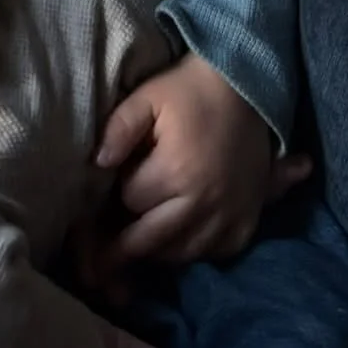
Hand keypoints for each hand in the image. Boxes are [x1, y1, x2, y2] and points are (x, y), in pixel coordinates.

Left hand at [90, 55, 311, 274]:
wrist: (246, 89)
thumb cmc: (189, 91)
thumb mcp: (147, 98)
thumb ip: (119, 129)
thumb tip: (98, 163)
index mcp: (176, 171)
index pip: (131, 201)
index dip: (119, 194)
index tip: (114, 188)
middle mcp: (204, 202)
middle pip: (152, 241)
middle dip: (125, 245)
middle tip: (101, 259)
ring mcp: (230, 216)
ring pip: (183, 254)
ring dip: (158, 250)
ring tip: (142, 241)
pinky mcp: (249, 221)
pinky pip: (217, 253)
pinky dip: (197, 251)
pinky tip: (182, 238)